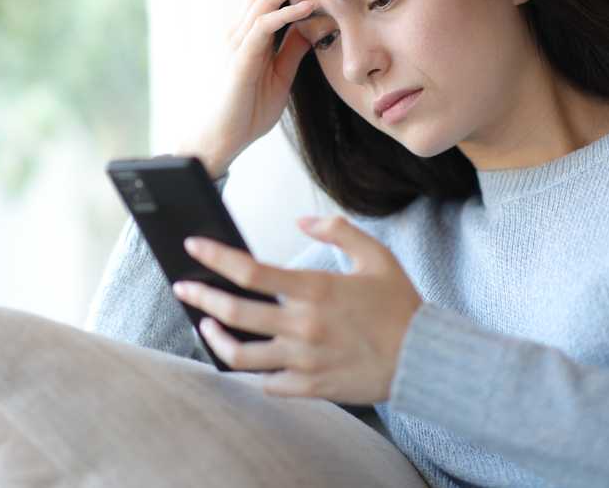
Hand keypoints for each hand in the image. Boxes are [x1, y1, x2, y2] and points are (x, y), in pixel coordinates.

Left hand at [172, 215, 422, 404]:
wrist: (425, 360)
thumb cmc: (399, 306)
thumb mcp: (376, 255)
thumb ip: (338, 230)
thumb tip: (301, 221)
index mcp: (316, 289)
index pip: (251, 271)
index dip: (215, 257)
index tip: (193, 248)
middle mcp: (304, 326)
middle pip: (235, 313)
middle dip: (200, 298)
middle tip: (183, 288)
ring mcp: (305, 360)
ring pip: (241, 355)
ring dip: (215, 339)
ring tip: (204, 325)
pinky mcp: (311, 387)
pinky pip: (266, 383)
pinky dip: (251, 371)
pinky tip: (244, 356)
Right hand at [181, 0, 323, 174]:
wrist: (223, 137)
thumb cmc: (248, 107)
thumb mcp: (281, 73)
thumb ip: (293, 47)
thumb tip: (312, 24)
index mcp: (250, 30)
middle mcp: (241, 29)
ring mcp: (239, 41)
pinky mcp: (242, 58)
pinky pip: (266, 28)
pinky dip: (288, 14)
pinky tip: (310, 4)